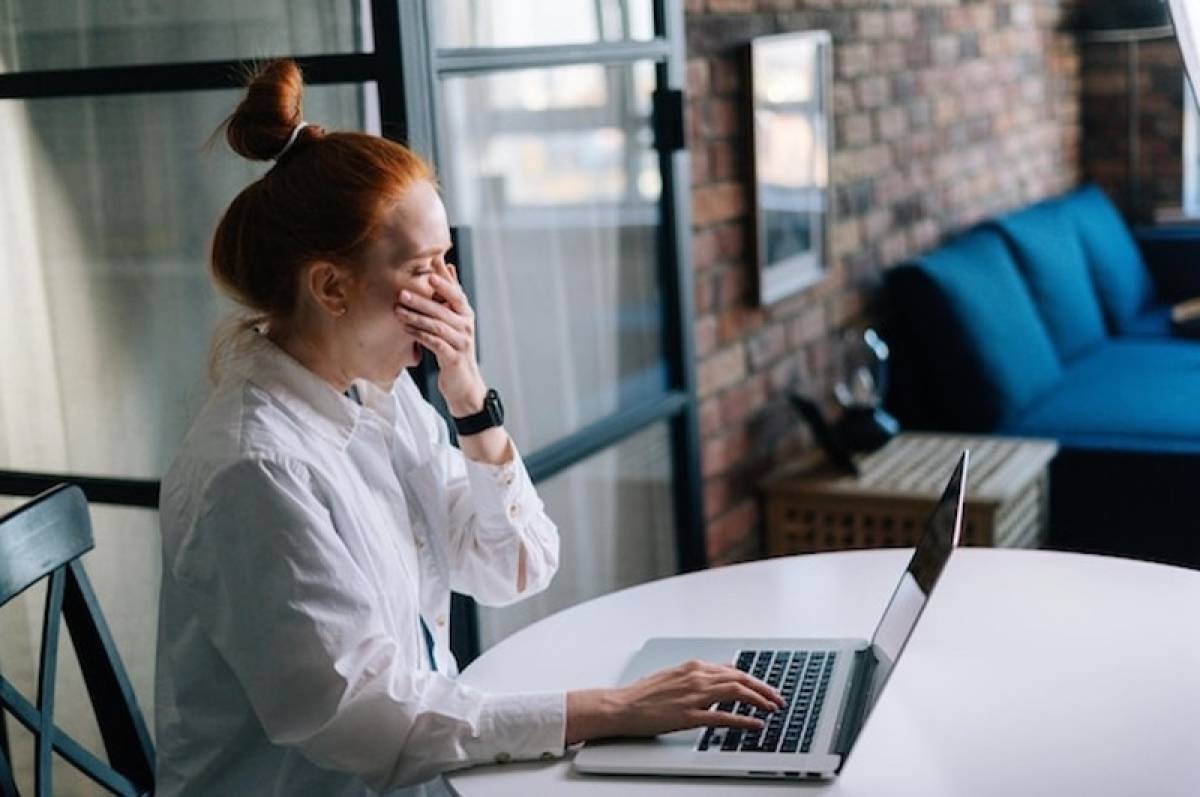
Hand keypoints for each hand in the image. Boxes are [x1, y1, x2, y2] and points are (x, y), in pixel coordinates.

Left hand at [396, 263, 485, 415]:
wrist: (464, 383)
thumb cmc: (456, 347)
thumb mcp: (456, 320)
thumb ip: (450, 294)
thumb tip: (447, 265)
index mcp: (466, 315)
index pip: (457, 295)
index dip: (444, 284)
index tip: (429, 272)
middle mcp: (467, 327)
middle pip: (443, 310)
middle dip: (421, 300)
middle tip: (401, 292)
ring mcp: (461, 343)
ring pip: (437, 326)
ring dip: (416, 318)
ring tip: (398, 311)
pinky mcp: (453, 359)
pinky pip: (435, 344)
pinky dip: (420, 335)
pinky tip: (406, 329)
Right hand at [564, 660, 785, 744]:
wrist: (622, 705)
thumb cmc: (644, 694)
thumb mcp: (674, 676)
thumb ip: (697, 676)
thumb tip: (718, 677)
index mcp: (693, 666)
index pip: (733, 669)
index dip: (754, 679)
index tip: (766, 688)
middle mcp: (696, 676)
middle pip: (740, 678)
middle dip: (764, 688)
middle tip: (778, 699)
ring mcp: (693, 696)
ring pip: (736, 692)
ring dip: (759, 700)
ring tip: (772, 709)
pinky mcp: (688, 715)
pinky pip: (723, 717)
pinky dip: (744, 720)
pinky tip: (755, 725)